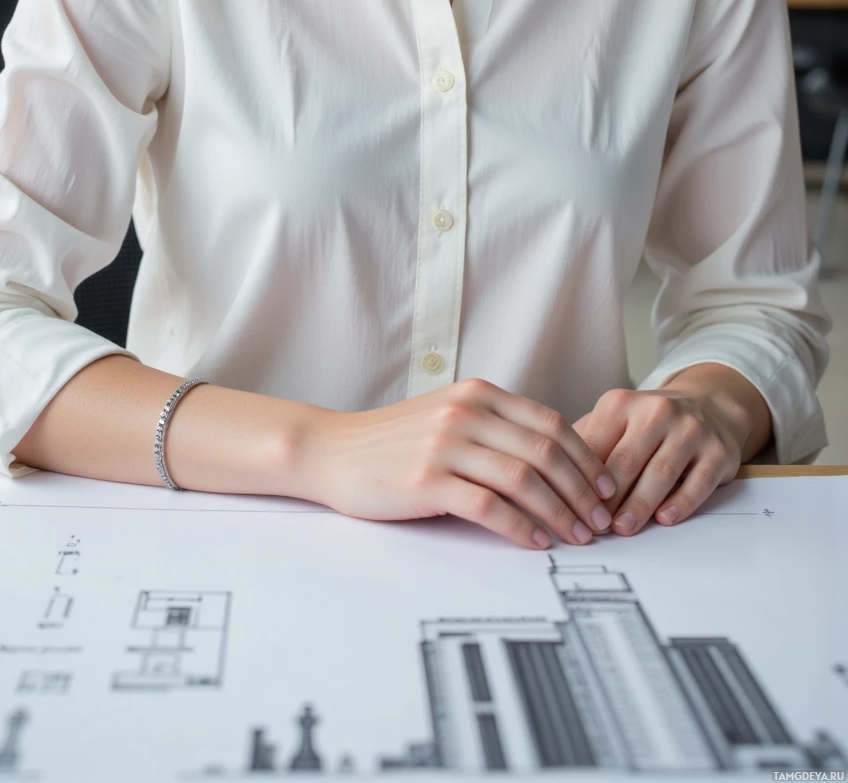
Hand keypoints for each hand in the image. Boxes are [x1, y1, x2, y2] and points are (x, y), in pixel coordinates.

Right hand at [298, 378, 617, 548]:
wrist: (332, 450)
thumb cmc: (393, 441)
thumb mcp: (448, 415)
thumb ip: (494, 427)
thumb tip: (553, 460)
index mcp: (478, 393)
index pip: (550, 423)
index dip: (586, 458)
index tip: (605, 488)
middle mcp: (466, 412)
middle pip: (546, 451)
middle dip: (582, 490)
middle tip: (601, 520)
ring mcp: (445, 445)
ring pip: (524, 479)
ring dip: (560, 512)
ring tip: (576, 536)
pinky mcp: (427, 480)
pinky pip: (489, 506)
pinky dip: (520, 527)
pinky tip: (535, 542)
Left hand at [572, 366, 770, 535]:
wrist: (709, 404)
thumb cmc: (649, 422)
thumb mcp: (616, 420)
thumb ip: (586, 443)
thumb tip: (550, 477)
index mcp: (621, 404)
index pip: (595, 445)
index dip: (580, 480)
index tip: (568, 508)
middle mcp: (657, 411)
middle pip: (626, 460)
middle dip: (608, 497)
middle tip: (593, 526)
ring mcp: (690, 430)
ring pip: (661, 472)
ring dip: (639, 504)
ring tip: (623, 529)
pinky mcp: (718, 452)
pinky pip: (698, 482)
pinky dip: (680, 502)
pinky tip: (664, 518)